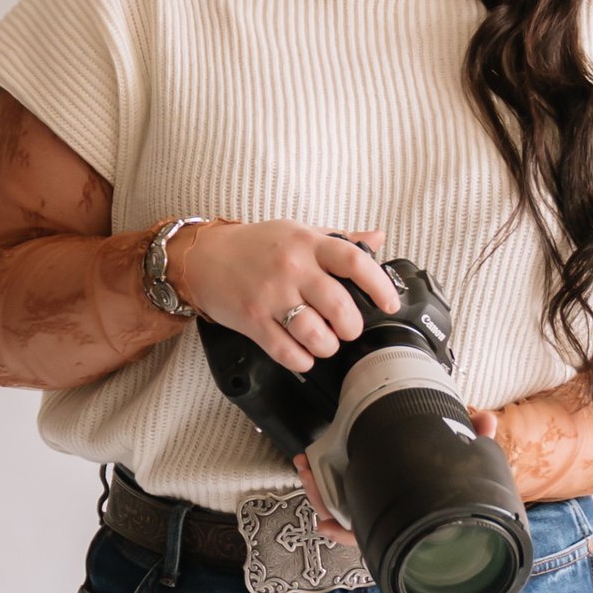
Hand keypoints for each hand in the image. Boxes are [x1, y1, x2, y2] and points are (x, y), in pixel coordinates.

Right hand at [174, 224, 397, 379]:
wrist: (203, 257)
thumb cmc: (255, 246)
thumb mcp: (298, 232)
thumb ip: (340, 239)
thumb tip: (378, 238)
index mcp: (308, 243)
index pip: (354, 261)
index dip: (379, 285)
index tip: (389, 303)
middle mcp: (291, 267)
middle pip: (338, 306)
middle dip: (351, 327)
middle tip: (348, 329)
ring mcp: (271, 295)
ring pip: (315, 334)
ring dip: (327, 346)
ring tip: (325, 343)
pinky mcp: (252, 320)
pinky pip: (286, 351)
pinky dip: (302, 359)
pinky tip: (303, 354)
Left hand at [297, 401, 504, 545]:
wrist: (460, 483)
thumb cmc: (458, 482)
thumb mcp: (468, 459)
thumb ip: (475, 439)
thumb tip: (484, 420)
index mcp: (402, 518)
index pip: (369, 534)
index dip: (345, 532)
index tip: (325, 525)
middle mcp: (385, 516)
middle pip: (342, 517)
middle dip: (320, 495)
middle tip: (307, 472)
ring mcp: (373, 502)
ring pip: (335, 503)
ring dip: (315, 484)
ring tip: (303, 462)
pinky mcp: (368, 485)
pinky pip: (340, 490)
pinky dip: (323, 479)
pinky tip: (310, 464)